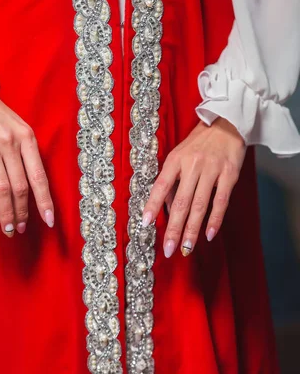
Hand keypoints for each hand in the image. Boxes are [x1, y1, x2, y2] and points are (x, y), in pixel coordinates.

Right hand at [0, 88, 53, 236]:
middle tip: (22, 229)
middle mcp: (11, 144)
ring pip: (2, 189)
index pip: (39, 176)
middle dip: (23, 212)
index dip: (45, 201)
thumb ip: (26, 150)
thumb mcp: (18, 126)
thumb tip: (33, 181)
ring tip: (9, 228)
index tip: (49, 220)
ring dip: (6, 213)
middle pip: (21, 187)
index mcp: (27, 138)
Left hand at [142, 117, 245, 257]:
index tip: (145, 223)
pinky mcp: (230, 175)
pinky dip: (215, 220)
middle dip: (174, 228)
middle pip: (181, 201)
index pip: (160, 185)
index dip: (153, 205)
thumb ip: (172, 181)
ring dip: (192, 229)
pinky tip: (208, 235)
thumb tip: (165, 209)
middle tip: (169, 249)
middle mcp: (192, 165)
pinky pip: (221, 201)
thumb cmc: (199, 143)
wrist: (227, 124)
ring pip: (200, 205)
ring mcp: (212, 170)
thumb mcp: (179, 156)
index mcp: (175, 159)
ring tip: (186, 248)